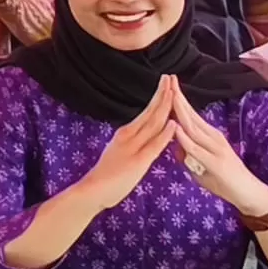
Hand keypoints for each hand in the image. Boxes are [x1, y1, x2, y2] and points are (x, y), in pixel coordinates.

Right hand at [64, 81, 181, 209]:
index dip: (158, 97)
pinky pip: (153, 146)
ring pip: (153, 124)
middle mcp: (129, 135)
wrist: (92, 190)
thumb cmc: (106, 174)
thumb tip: (144, 134)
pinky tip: (174, 123)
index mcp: (126, 132)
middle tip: (172, 77)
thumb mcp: (119, 151)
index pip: (147, 111)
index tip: (167, 83)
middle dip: (164, 94)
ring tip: (175, 91)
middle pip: (151, 112)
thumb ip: (132, 142)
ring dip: (166, 107)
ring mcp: (133, 148)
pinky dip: (165, 134)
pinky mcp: (137, 162)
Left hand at [163, 88, 267, 220]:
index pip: (190, 115)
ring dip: (181, 111)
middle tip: (168, 79)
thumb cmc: (224, 180)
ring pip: (193, 127)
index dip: (178, 100)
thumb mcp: (201, 165)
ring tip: (170, 95)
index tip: (168, 85)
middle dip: (178, 97)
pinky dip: (185, 138)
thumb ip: (188, 154)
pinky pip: (196, 148)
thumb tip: (174, 144)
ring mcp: (215, 148)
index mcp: (209, 136)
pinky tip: (176, 128)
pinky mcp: (216, 162)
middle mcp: (213, 137)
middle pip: (191, 115)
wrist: (248, 193)